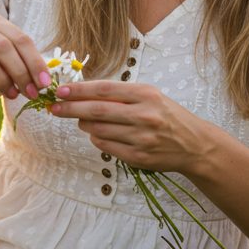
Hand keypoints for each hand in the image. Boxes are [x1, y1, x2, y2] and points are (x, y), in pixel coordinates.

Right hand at [0, 13, 50, 105]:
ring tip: (11, 95)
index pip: (20, 39)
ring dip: (1, 79)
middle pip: (2, 46)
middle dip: (20, 72)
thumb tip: (45, 82)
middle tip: (30, 94)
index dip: (34, 62)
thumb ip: (24, 65)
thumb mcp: (8, 64)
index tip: (45, 84)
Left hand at [47, 81, 214, 172]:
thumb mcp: (150, 96)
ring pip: (98, 131)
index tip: (60, 90)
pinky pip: (106, 147)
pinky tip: (97, 135)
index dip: (79, 90)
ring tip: (80, 121)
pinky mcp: (138, 157)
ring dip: (83, 125)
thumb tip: (82, 94)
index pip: (104, 90)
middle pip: (97, 111)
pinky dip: (96, 139)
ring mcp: (141, 138)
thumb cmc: (167, 116)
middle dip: (70, 109)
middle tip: (54, 107)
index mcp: (146, 94)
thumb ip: (121, 95)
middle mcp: (144, 115)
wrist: (195, 145)